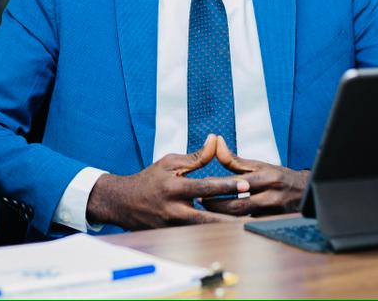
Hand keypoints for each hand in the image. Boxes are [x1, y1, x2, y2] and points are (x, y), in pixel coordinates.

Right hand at [86, 134, 250, 229]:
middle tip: (252, 215)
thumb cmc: (150, 179)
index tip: (246, 184)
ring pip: (203, 230)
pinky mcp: (172, 236)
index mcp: (175, 187)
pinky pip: (195, 235)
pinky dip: (212, 234)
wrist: (124, 202)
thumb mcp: (170, 162)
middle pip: (208, 216)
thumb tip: (215, 141)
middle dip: (231, 216)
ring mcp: (173, 226)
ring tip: (247, 227)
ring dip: (224, 229)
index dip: (227, 185)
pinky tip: (229, 233)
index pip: (205, 186)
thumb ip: (196, 156)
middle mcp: (174, 209)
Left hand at [201, 136, 309, 216]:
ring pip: (243, 219)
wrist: (306, 191)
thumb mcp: (260, 165)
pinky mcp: (274, 224)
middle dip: (217, 206)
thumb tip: (217, 143)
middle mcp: (272, 196)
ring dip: (223, 217)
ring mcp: (274, 213)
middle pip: (239, 206)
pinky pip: (250, 226)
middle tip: (201, 202)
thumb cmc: (279, 176)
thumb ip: (236, 160)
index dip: (218, 186)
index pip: (239, 183)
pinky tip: (221, 221)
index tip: (202, 186)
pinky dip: (234, 224)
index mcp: (268, 177)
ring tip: (207, 213)